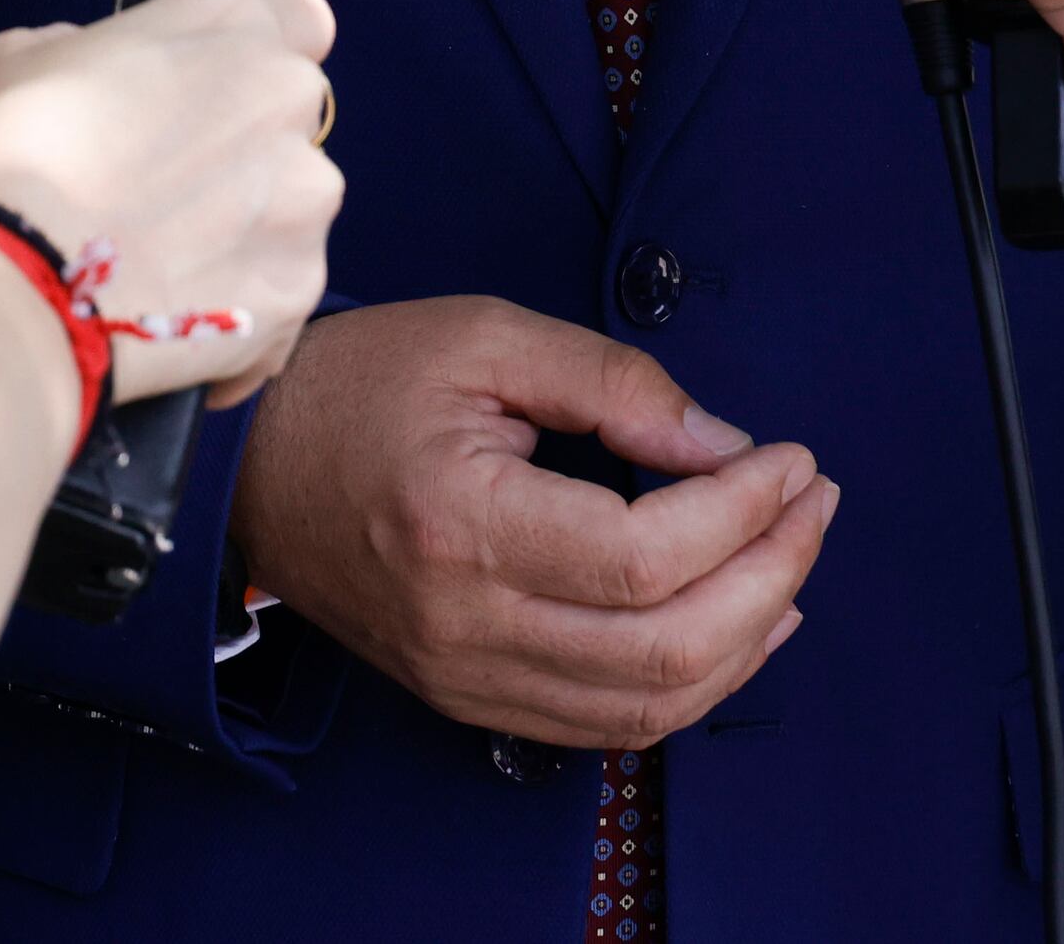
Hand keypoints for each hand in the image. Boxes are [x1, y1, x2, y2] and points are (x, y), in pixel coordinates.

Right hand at [0, 0, 342, 404]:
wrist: (4, 289)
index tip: (213, 90)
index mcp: (226, 22)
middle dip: (244, 147)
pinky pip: (279, 294)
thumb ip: (87, 49)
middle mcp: (284, 97)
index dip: (253, 56)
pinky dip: (237, 307)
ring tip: (160, 266)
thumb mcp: (19, 56)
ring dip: (246, 229)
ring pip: (293, 208)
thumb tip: (104, 77)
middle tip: (164, 190)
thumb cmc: (0, 158)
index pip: (298, 18)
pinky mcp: (298, 286)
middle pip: (291, 117)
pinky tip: (168, 316)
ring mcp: (302, 197)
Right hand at [231, 295, 835, 746]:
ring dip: (746, 639)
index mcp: (465, 526)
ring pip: (646, 706)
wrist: (249, 465)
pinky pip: (603, 725)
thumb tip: (722, 444)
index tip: (789, 458)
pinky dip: (688, 686)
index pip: (645, 556)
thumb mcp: (488, 339)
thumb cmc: (359, 386)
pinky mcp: (470, 696)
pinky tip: (736, 627)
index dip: (743, 512)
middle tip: (814, 503)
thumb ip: (613, 385)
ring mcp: (466, 676)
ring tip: (793, 561)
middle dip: (771, 574)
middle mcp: (467, 625)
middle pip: (665, 647)